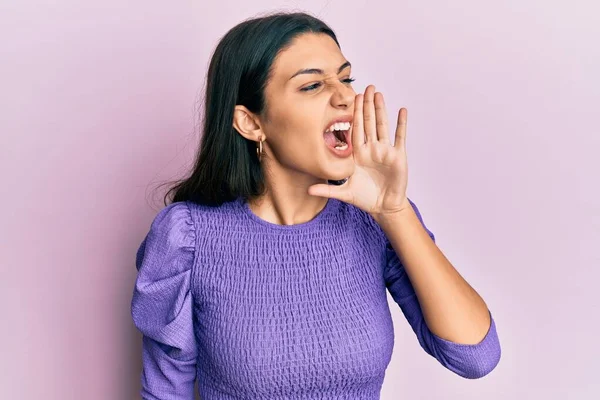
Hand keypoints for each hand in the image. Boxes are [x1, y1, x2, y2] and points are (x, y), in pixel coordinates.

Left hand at [308, 85, 410, 217]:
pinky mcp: (398, 156)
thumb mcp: (344, 193)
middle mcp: (371, 149)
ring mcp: (385, 151)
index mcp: (358, 154)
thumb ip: (327, 190)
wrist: (384, 207)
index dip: (354, 114)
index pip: (355, 130)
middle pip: (369, 123)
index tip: (352, 99)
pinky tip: (402, 110)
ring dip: (381, 109)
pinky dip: (401, 124)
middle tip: (366, 87)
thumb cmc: (365, 199)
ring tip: (379, 94)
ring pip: (382, 125)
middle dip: (367, 105)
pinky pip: (399, 137)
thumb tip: (308, 191)